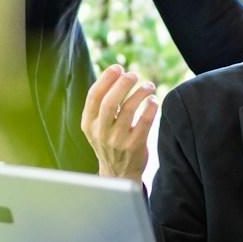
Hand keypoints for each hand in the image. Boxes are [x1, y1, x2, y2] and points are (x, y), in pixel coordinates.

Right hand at [81, 64, 158, 180]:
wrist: (118, 174)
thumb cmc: (109, 141)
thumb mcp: (98, 126)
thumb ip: (103, 104)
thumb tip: (116, 73)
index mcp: (88, 123)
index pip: (93, 96)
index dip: (106, 79)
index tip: (118, 68)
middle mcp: (101, 132)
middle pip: (110, 102)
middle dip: (122, 84)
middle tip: (133, 74)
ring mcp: (117, 140)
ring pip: (128, 110)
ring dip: (140, 93)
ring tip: (149, 86)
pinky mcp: (134, 146)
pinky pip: (144, 122)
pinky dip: (150, 108)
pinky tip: (154, 101)